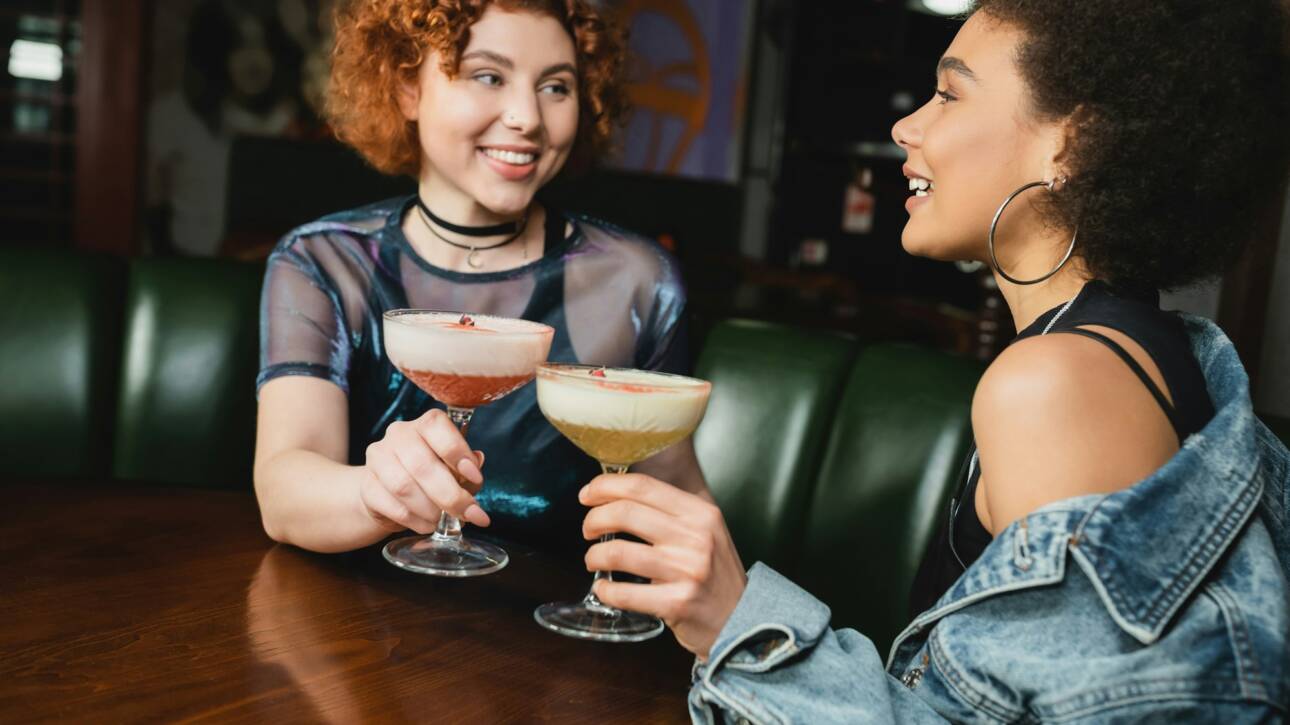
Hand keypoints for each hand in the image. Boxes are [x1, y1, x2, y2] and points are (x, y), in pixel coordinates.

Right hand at [358, 409, 488, 533]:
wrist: (390, 492)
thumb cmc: (431, 476)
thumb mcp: (455, 470)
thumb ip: (468, 469)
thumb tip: (477, 463)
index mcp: (425, 424)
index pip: (437, 427)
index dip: (458, 453)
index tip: (476, 478)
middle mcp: (399, 434)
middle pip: (422, 464)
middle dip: (450, 495)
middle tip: (468, 514)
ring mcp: (378, 458)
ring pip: (405, 487)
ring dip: (431, 510)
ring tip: (444, 520)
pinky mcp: (367, 485)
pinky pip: (392, 507)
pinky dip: (415, 521)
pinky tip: (427, 524)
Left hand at [580, 473, 745, 659]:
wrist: (743, 619)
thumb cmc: (714, 574)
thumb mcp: (705, 531)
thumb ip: (671, 511)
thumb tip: (618, 494)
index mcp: (700, 513)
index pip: (643, 486)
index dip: (606, 486)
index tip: (587, 494)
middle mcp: (695, 537)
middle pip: (625, 512)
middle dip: (594, 519)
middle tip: (588, 529)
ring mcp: (686, 571)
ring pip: (618, 552)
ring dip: (594, 556)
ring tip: (593, 560)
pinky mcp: (676, 603)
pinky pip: (624, 593)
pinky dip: (605, 590)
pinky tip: (604, 589)